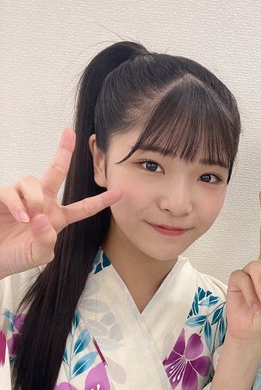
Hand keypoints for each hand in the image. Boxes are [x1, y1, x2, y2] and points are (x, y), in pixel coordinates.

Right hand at [0, 129, 121, 278]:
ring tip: (29, 217)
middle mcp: (41, 203)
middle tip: (69, 133)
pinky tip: (21, 217)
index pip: (83, 208)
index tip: (119, 193)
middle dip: (63, 151)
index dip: (100, 201)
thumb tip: (43, 218)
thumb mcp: (38, 255)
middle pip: (56, 171)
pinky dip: (17, 204)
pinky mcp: (2, 197)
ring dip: (35, 198)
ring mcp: (22, 198)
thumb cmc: (16, 256)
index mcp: (57, 217)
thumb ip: (46, 240)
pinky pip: (12, 191)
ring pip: (33, 181)